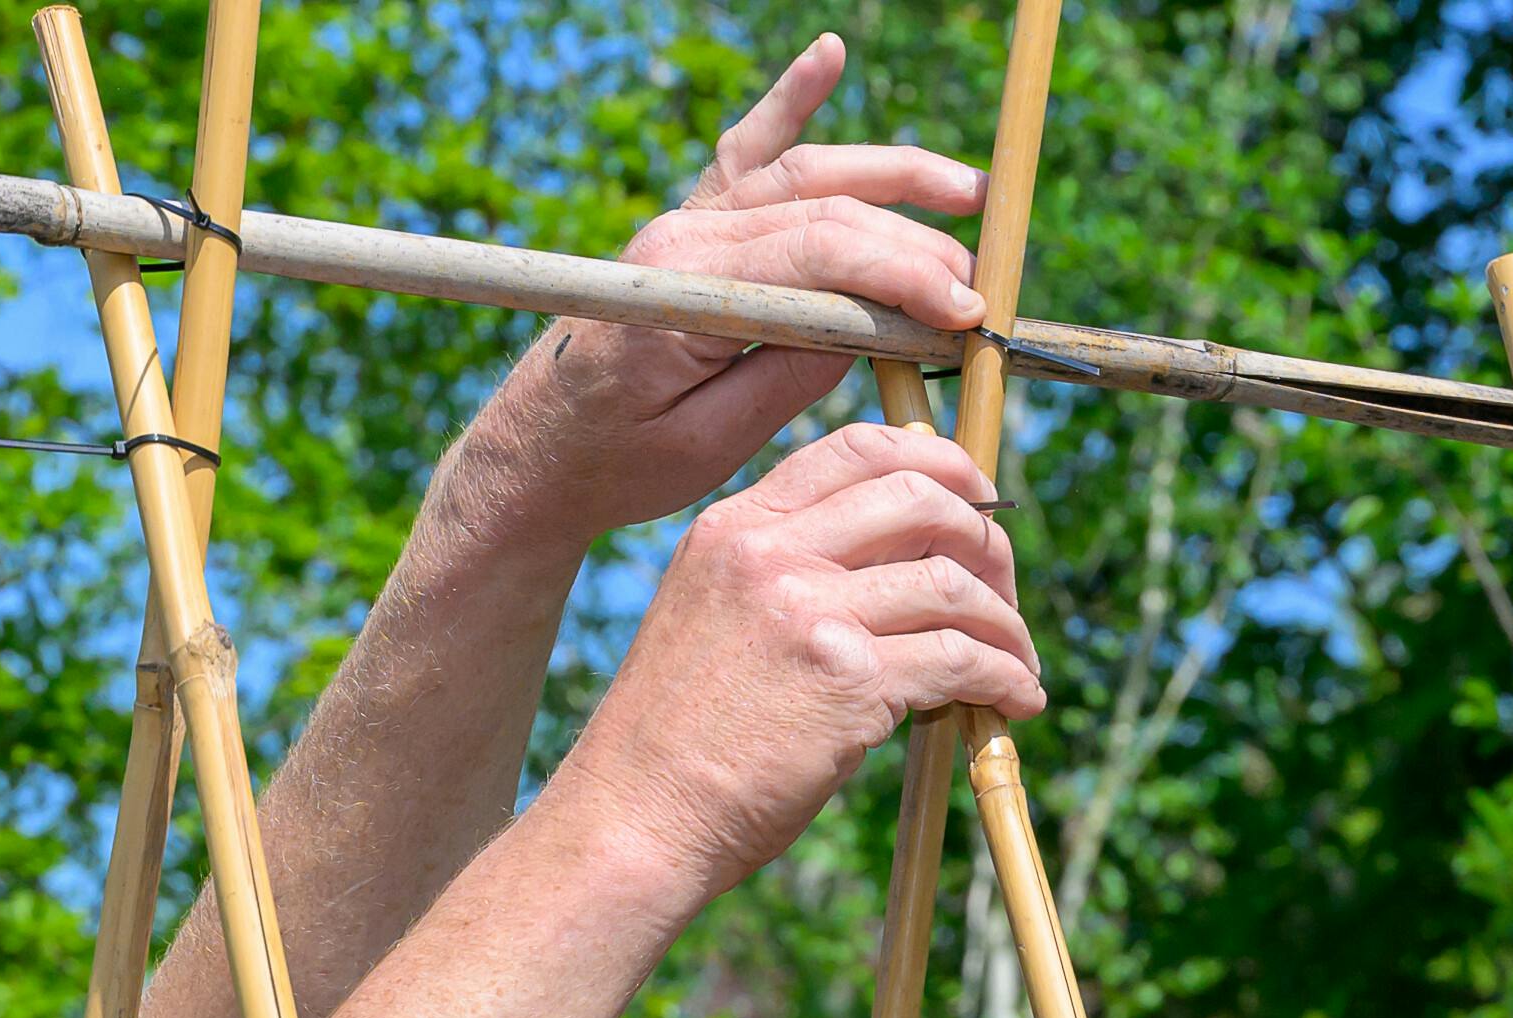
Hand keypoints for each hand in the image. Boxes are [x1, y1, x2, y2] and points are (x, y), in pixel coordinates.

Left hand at [467, 37, 987, 545]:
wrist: (534, 455)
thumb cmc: (614, 463)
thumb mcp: (707, 445)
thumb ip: (786, 378)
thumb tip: (871, 330)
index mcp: (687, 292)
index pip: (819, 258)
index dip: (903, 279)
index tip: (966, 312)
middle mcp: (685, 238)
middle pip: (823, 211)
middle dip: (913, 243)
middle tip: (978, 286)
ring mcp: (685, 226)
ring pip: (802, 175)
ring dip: (888, 175)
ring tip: (964, 190)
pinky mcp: (688, 230)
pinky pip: (745, 155)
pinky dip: (788, 103)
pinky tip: (826, 58)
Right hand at [538, 421, 1037, 905]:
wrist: (635, 819)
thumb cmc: (675, 743)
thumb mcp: (710, 619)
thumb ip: (781, 577)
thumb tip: (894, 570)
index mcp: (736, 528)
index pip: (858, 449)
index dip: (940, 462)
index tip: (976, 500)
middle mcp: (772, 553)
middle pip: (922, 498)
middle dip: (986, 539)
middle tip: (1005, 589)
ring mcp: (810, 611)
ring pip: (953, 583)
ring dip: (1006, 624)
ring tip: (1018, 662)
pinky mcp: (848, 679)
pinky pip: (961, 658)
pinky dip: (1004, 677)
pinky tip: (1014, 701)